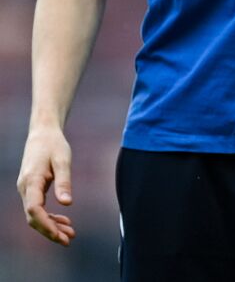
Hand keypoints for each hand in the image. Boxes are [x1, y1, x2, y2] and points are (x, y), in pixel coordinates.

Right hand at [16, 126, 75, 244]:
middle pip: (33, 217)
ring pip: (35, 215)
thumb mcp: (63, 160)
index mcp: (31, 181)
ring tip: (70, 234)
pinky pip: (38, 208)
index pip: (34, 209)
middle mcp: (25, 188)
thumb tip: (67, 203)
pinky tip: (64, 221)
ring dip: (51, 226)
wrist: (43, 134)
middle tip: (68, 241)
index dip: (46, 224)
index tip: (60, 234)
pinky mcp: (32, 190)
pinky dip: (50, 217)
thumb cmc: (54, 145)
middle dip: (50, 231)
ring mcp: (26, 190)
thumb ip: (64, 181)